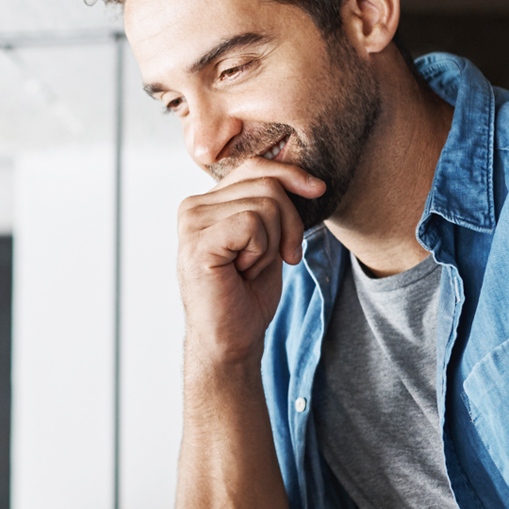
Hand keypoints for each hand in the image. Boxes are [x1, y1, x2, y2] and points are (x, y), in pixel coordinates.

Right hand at [176, 161, 324, 366]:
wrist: (231, 340)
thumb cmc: (248, 295)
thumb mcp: (269, 239)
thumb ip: (274, 204)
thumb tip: (310, 181)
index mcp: (206, 202)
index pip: (256, 167)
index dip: (291, 176)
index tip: (317, 191)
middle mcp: (192, 207)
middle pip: (266, 183)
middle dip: (288, 224)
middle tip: (277, 258)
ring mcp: (191, 224)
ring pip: (264, 204)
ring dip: (272, 244)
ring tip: (250, 268)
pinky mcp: (197, 243)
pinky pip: (252, 224)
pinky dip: (261, 252)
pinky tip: (242, 272)